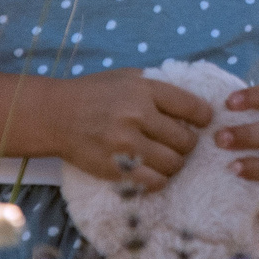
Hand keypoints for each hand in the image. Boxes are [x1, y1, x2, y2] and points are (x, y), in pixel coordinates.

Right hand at [52, 69, 214, 193]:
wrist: (55, 115)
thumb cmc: (93, 94)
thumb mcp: (126, 77)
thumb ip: (156, 88)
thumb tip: (191, 104)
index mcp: (143, 90)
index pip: (191, 107)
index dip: (204, 117)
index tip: (203, 122)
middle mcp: (137, 115)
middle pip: (186, 140)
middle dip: (187, 144)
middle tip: (178, 143)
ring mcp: (126, 144)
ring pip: (173, 164)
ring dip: (174, 163)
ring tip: (165, 158)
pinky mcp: (115, 168)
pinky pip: (154, 181)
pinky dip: (159, 179)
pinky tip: (153, 172)